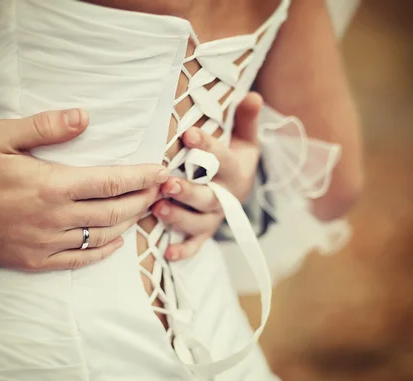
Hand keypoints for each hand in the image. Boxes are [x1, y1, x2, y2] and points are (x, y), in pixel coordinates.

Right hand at [0, 109, 168, 269]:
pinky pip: (79, 260)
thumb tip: (84, 117)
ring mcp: (47, 243)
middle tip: (160, 189)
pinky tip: (116, 243)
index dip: (141, 177)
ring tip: (144, 210)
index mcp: (53, 185)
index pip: (111, 181)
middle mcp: (56, 218)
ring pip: (102, 236)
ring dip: (128, 223)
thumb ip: (46, 127)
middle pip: (114, 211)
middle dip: (143, 198)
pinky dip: (103, 252)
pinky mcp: (36, 260)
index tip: (161, 171)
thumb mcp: (3, 135)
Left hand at [151, 93, 262, 260]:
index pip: (223, 159)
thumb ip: (246, 119)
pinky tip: (168, 253)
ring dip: (179, 217)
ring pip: (199, 221)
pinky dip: (184, 251)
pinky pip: (196, 245)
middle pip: (208, 196)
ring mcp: (214, 218)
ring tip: (159, 208)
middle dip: (188, 190)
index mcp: (235, 171)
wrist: (241, 189)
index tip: (189, 134)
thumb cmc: (235, 159)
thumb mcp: (245, 139)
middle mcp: (225, 197)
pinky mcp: (205, 233)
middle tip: (168, 182)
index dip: (208, 147)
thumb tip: (253, 95)